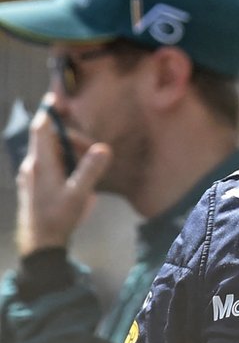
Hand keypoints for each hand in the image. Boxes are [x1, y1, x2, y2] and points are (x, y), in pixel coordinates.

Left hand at [15, 97, 111, 255]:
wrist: (39, 244)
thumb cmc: (58, 217)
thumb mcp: (79, 194)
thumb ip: (91, 170)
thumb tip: (103, 148)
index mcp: (41, 162)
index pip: (42, 127)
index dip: (50, 110)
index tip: (60, 98)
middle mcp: (33, 164)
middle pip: (51, 138)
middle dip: (72, 137)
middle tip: (94, 150)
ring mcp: (32, 174)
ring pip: (51, 151)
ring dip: (70, 151)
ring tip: (88, 166)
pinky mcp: (34, 184)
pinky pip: (50, 163)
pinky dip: (64, 160)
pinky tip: (76, 176)